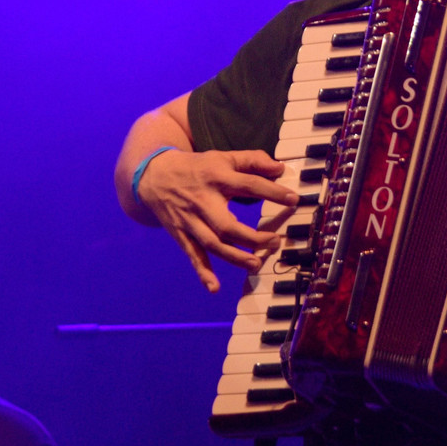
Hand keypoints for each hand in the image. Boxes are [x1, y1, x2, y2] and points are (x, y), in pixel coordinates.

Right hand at [137, 149, 299, 291]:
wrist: (153, 175)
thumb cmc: (197, 167)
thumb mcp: (222, 157)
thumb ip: (252, 160)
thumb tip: (279, 168)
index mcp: (216, 178)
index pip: (248, 185)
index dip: (272, 192)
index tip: (293, 199)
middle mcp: (202, 201)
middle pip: (226, 225)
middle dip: (251, 237)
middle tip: (275, 241)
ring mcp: (190, 220)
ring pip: (212, 244)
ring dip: (234, 257)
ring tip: (255, 264)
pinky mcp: (181, 234)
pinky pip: (192, 255)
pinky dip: (202, 272)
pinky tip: (214, 288)